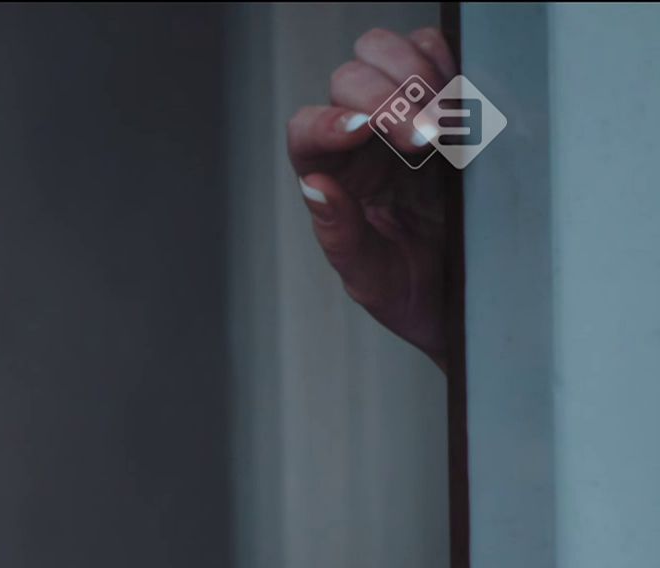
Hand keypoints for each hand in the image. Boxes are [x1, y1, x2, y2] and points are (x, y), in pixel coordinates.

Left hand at [289, 26, 457, 372]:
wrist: (476, 300)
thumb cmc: (416, 292)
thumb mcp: (374, 280)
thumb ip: (340, 237)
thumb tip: (314, 187)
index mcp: (334, 177)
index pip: (307, 131)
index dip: (326, 122)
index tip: (360, 131)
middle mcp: (360, 140)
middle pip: (349, 79)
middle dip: (386, 99)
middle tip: (424, 139)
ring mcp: (404, 114)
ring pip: (386, 54)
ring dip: (415, 74)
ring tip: (444, 121)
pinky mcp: (446, 100)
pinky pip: (435, 53)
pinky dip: (448, 63)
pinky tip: (462, 101)